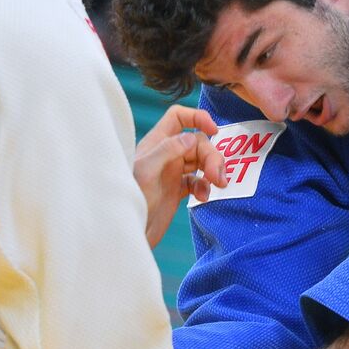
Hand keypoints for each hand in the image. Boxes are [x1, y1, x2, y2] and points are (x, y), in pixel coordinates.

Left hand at [133, 104, 226, 246]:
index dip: (197, 117)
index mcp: (156, 143)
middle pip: (197, 142)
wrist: (130, 232)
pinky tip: (204, 197)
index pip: (178, 117)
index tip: (214, 130)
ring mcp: (172, 172)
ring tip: (219, 185)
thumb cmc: (131, 199)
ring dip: (213, 170)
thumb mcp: (147, 171)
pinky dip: (205, 186)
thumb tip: (192, 137)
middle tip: (217, 176)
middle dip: (212, 155)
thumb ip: (168, 149)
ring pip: (201, 161)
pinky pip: (198, 181)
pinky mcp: (177, 190)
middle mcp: (165, 154)